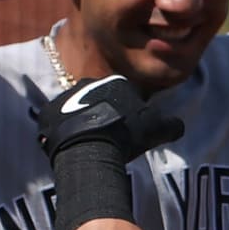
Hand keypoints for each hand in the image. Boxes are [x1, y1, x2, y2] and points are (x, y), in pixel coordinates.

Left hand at [38, 75, 183, 163]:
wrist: (91, 147)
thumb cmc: (126, 136)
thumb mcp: (156, 130)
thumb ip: (171, 125)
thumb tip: (180, 126)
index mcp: (115, 81)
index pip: (123, 95)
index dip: (127, 114)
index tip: (128, 132)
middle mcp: (88, 82)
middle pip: (98, 99)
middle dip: (102, 114)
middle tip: (109, 137)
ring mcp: (65, 96)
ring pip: (76, 109)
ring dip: (82, 122)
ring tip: (89, 145)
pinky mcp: (48, 112)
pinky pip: (56, 122)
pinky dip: (62, 132)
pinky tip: (72, 147)